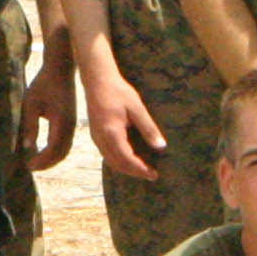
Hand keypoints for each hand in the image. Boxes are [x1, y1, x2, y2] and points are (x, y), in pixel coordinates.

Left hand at [22, 32, 77, 170]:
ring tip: (37, 162)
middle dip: (47, 163)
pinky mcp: (71, 121)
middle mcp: (70, 126)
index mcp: (61, 121)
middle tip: (31, 167)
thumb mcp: (31, 103)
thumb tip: (27, 146)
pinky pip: (66, 142)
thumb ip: (29, 125)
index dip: (41, 160)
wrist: (60, 69)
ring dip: (52, 159)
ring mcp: (73, 124)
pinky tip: (44, 151)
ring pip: (65, 149)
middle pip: (61, 153)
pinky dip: (56, 151)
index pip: (53, 149)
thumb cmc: (43, 84)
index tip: (29, 165)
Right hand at [82, 60, 165, 180]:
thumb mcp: (137, 108)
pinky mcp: (95, 134)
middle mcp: (101, 139)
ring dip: (126, 168)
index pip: (127, 159)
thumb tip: (161, 147)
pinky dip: (118, 161)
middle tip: (151, 175)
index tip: (154, 174)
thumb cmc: (118, 91)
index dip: (140, 169)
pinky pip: (106, 154)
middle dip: (134, 172)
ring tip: (142, 169)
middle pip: (117, 164)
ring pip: (110, 161)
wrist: (97, 80)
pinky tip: (129, 158)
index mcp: (112, 133)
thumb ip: (148, 128)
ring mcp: (96, 138)